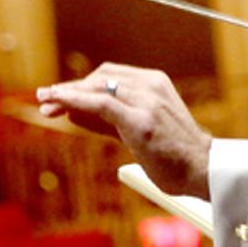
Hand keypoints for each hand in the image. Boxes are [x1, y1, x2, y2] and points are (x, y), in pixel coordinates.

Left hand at [37, 64, 210, 198]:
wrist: (203, 171)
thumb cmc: (173, 155)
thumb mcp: (139, 129)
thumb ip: (108, 119)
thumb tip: (72, 111)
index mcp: (155, 82)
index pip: (109, 75)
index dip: (80, 84)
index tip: (57, 95)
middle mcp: (151, 85)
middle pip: (100, 77)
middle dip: (70, 88)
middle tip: (44, 99)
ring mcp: (147, 101)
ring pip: (97, 87)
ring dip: (66, 93)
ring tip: (45, 102)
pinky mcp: (141, 120)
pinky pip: (100, 102)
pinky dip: (75, 99)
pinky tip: (59, 102)